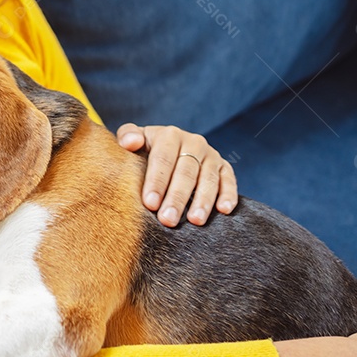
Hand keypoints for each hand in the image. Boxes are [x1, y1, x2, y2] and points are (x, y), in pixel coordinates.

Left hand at [115, 123, 236, 226]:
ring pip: (208, 178)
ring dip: (203, 200)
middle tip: (168, 219)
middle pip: (186, 171)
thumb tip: (132, 142)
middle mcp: (194, 142)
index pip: (163, 158)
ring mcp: (211, 155)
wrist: (167, 148)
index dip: (157, 181)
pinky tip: (224, 210)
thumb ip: (128, 136)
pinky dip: (229, 194)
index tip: (150, 203)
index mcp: (169, 135)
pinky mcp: (224, 167)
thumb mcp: (133, 138)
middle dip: (177, 197)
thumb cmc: (145, 149)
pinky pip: (229, 181)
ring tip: (195, 221)